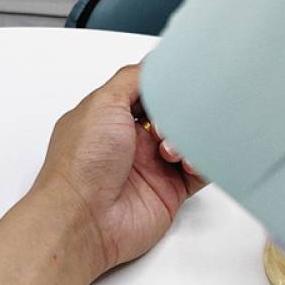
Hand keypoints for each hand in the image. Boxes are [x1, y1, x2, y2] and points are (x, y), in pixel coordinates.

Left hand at [31, 62, 205, 284]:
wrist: (82, 221)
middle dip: (182, 109)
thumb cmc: (80, 167)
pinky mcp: (168, 192)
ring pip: (190, 140)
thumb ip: (132, 78)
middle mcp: (130, 143)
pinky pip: (200, 171)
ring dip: (191, 136)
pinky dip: (204, 161)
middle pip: (173, 114)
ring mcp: (150, 168)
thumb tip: (156, 64)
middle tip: (179, 113)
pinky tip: (191, 159)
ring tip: (172, 146)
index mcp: (109, 118)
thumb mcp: (102, 103)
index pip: (148, 91)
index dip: (166, 84)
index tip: (183, 76)